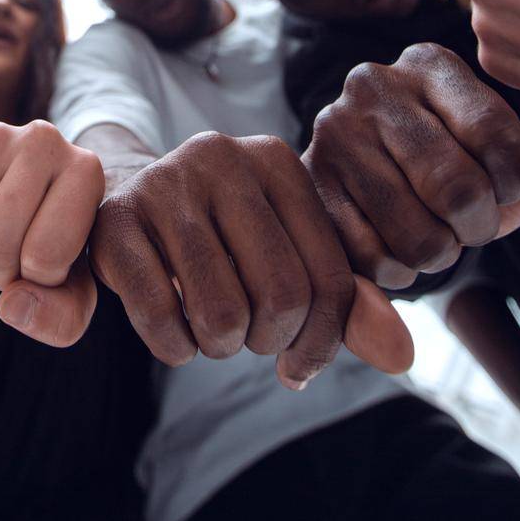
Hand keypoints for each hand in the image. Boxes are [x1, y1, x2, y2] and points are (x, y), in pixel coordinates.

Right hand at [0, 120, 104, 347]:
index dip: (40, 281)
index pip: (45, 256)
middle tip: (14, 264)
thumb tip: (12, 305)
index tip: (48, 264)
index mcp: (86, 170)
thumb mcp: (73, 297)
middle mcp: (43, 139)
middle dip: (0, 276)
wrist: (24, 213)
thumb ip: (59, 317)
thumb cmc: (56, 255)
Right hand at [88, 130, 413, 380]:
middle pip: (280, 297)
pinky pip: (161, 318)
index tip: (299, 363)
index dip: (322, 342)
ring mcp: (165, 183)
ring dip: (219, 348)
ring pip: (221, 314)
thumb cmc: (226, 237)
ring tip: (210, 327)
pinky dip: (175, 346)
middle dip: (267, 342)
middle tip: (247, 337)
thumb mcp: (289, 255)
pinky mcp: (117, 220)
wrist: (129, 201)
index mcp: (277, 160)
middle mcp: (222, 157)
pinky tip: (174, 328)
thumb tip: (402, 356)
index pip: (329, 277)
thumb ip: (347, 304)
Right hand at [305, 43, 519, 290]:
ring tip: (429, 227)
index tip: (502, 185)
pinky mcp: (310, 187)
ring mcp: (333, 133)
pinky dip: (399, 270)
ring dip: (441, 253)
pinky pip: (377, 261)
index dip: (514, 182)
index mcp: (428, 63)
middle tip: (466, 219)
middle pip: (458, 190)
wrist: (370, 180)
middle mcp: (372, 85)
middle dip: (478, 225)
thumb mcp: (509, 152)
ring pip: (418, 237)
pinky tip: (391, 240)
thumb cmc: (455, 159)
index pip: (496, 135)